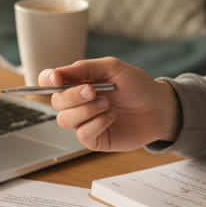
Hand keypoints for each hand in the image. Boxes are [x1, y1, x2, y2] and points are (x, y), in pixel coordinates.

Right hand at [42, 57, 180, 151]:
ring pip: (65, 120)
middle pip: (56, 102)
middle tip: (93, 90)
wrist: (158, 107)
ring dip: (86, 110)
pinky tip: (111, 117)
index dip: (47, 80)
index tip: (56, 79)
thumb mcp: (112, 68)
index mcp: (78, 82)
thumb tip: (58, 72)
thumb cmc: (137, 85)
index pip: (49, 82)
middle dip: (73, 96)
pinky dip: (96, 124)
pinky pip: (82, 135)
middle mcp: (77, 103)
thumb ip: (84, 68)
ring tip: (107, 104)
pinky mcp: (95, 139)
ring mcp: (85, 122)